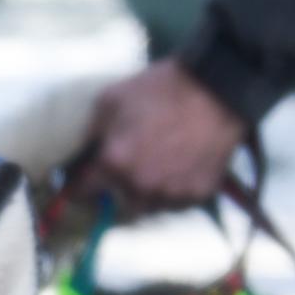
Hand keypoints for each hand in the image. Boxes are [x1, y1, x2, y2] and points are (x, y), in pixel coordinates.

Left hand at [85, 60, 245, 212]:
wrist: (218, 88)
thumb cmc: (160, 89)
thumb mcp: (110, 100)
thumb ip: (89, 133)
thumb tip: (79, 155)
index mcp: (114, 164)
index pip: (81, 193)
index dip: (77, 188)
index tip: (78, 184)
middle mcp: (139, 186)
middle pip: (115, 205)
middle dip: (113, 192)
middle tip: (121, 172)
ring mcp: (171, 194)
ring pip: (146, 206)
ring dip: (143, 194)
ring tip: (152, 168)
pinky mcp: (198, 194)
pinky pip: (176, 202)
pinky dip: (171, 191)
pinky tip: (177, 167)